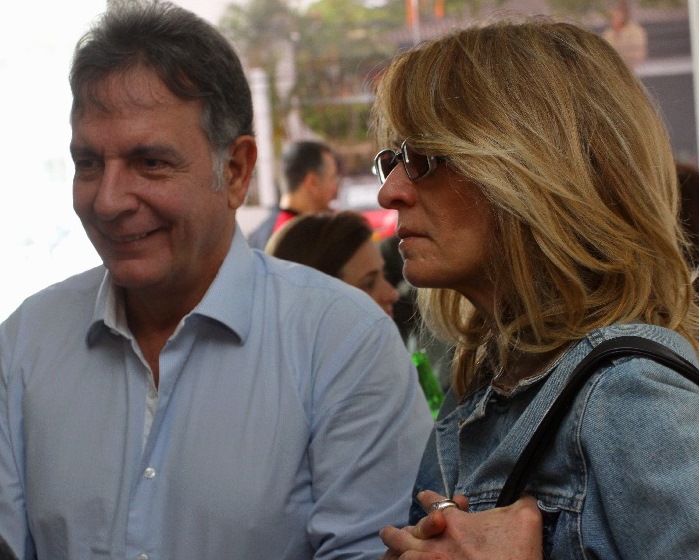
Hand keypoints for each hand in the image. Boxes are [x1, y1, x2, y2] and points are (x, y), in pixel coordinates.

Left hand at [380, 490, 542, 559]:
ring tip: (388, 544)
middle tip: (390, 530)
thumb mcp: (526, 521)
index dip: (428, 499)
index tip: (423, 497)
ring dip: (396, 548)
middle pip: (408, 532)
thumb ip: (523, 502)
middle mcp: (437, 543)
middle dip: (398, 531)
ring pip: (402, 553)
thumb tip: (529, 493)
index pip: (435, 503)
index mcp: (455, 523)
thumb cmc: (515, 555)